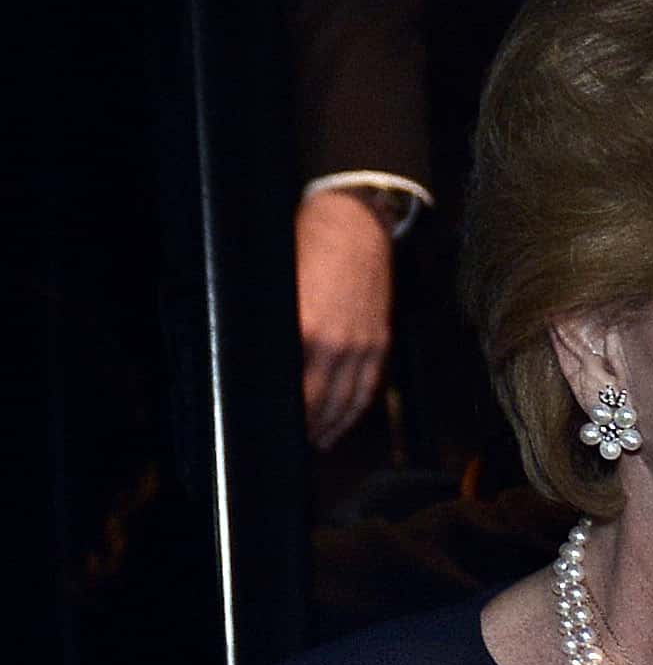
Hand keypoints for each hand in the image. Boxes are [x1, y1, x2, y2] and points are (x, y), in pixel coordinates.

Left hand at [294, 187, 394, 448]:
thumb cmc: (309, 243)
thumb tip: (261, 360)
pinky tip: (340, 423)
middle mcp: (337, 345)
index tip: (269, 424)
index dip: (282, 412)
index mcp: (308, 330)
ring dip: (328, 426)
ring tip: (313, 441)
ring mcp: (362, 347)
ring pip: (345, 403)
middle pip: (318, 402)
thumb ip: (277, 325)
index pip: (294, 387)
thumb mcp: (280, 284)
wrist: (354, 223)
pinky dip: (352, 412)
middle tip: (288, 441)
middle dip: (303, 426)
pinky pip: (366, 389)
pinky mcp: (378, 343)